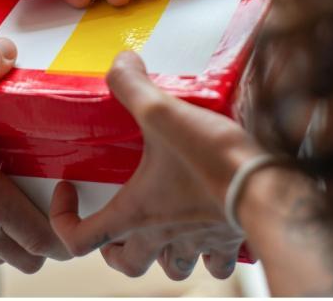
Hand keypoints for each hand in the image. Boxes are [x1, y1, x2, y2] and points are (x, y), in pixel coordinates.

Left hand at [50, 51, 265, 279]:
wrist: (269, 188)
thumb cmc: (213, 160)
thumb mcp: (163, 113)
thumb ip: (133, 86)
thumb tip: (121, 63)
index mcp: (136, 212)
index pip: (80, 240)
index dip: (63, 221)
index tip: (69, 192)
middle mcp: (162, 236)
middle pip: (126, 264)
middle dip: (116, 251)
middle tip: (116, 228)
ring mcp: (197, 243)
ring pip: (172, 269)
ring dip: (163, 255)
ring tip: (164, 232)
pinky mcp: (229, 239)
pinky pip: (216, 262)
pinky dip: (210, 254)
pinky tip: (212, 231)